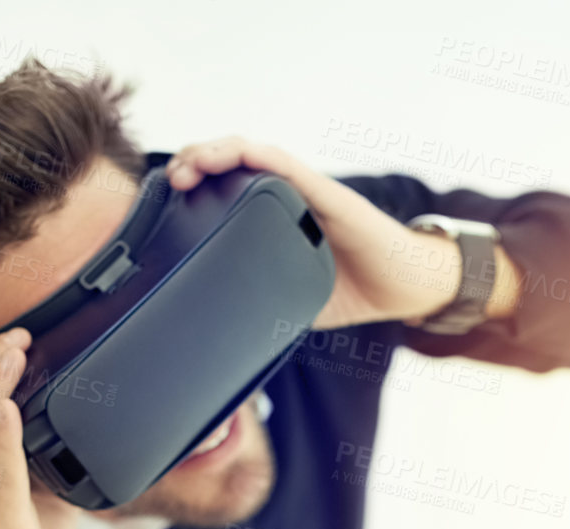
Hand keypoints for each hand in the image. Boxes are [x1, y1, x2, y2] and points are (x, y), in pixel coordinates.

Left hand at [164, 136, 498, 328]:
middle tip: (172, 180)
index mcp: (273, 218)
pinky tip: (238, 155)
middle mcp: (287, 196)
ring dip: (218, 152)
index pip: (225, 188)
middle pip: (231, 163)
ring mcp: (308, 191)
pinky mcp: (330, 195)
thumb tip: (217, 336)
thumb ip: (258, 303)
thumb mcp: (291, 301)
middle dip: (194, 162)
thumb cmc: (354, 288)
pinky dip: (262, 159)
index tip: (165, 198)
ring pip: (254, 156)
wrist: (404, 287)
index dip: (193, 186)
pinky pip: (290, 169)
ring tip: (190, 163)